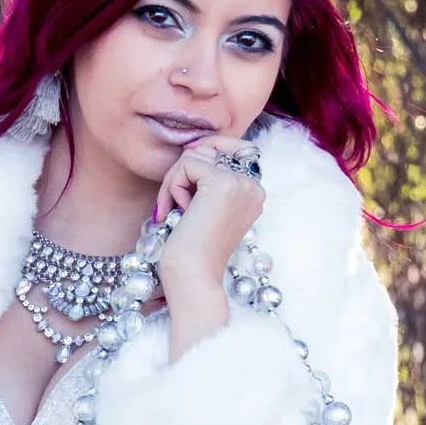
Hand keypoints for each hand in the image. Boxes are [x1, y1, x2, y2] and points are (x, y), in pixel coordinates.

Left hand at [152, 133, 264, 297]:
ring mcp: (241, 182)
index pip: (229, 149)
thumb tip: (193, 147)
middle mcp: (253, 185)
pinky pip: (187, 163)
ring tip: (176, 210)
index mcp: (254, 192)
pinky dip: (172, 185)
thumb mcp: (206, 209)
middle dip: (182, 173)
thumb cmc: (193, 251)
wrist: (194, 277)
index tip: (183, 186)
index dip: (201, 158)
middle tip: (171, 203)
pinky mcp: (222, 182)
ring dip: (175, 180)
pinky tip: (177, 210)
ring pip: (196, 154)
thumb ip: (208, 179)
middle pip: (209, 150)